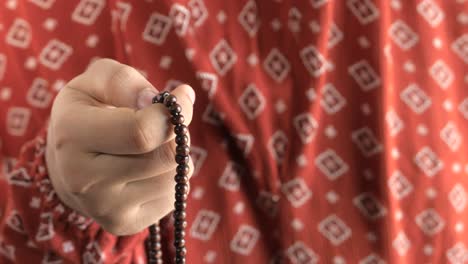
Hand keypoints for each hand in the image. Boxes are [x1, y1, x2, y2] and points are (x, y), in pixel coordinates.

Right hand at [45, 59, 194, 234]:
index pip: (142, 132)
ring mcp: (104, 208)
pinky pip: (172, 197)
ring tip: (152, 147)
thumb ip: (124, 81)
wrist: (68, 165)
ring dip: (175, 156)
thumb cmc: (89, 114)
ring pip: (173, 178)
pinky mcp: (124, 224)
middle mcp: (83, 179)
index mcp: (73, 135)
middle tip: (165, 122)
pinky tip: (148, 169)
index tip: (182, 96)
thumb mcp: (96, 82)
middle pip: (164, 158)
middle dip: (175, 134)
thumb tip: (161, 101)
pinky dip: (170, 177)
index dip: (174, 112)